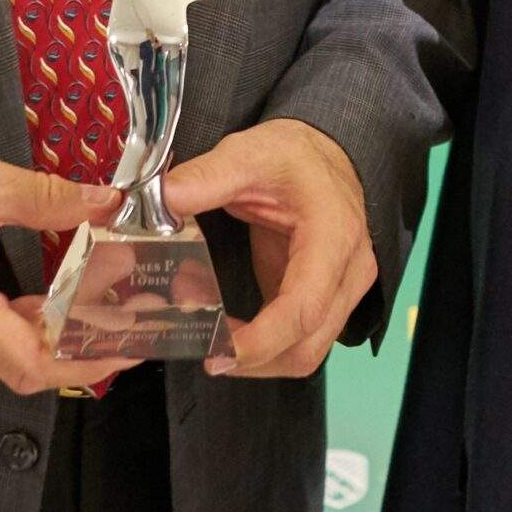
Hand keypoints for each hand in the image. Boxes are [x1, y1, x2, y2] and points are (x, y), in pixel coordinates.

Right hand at [0, 146, 131, 394]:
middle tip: (134, 320)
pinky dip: (32, 329)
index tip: (125, 348)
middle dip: (86, 346)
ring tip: (109, 309)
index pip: (28, 362)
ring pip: (12, 357)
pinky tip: (61, 304)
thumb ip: (47, 197)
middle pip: (29, 364)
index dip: (83, 363)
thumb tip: (106, 203)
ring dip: (60, 338)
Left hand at [161, 118, 374, 377]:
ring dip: (254, 356)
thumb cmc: (294, 155)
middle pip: (306, 346)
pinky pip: (296, 341)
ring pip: (304, 354)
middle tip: (202, 344)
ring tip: (208, 326)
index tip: (216, 351)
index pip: (304, 308)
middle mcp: (349, 272)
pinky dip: (259, 343)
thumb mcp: (248, 154)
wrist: (325, 154)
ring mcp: (340, 291)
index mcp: (334, 236)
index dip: (261, 341)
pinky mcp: (321, 300)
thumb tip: (162, 198)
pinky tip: (224, 321)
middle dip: (250, 358)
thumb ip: (206, 177)